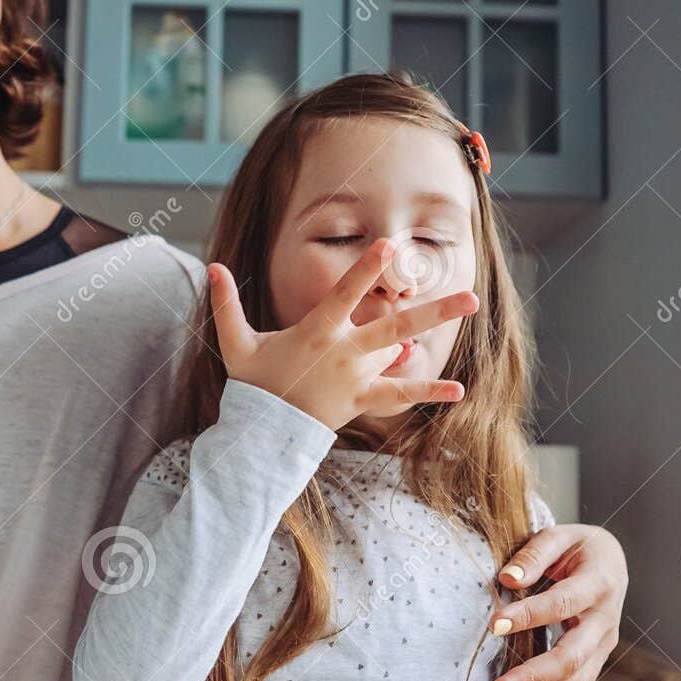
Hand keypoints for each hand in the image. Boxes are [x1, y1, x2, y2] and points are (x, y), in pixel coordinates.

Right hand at [207, 236, 477, 429]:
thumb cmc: (252, 383)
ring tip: (464, 318)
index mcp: (317, 333)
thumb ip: (227, 305)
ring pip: (398, 354)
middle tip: (469, 295)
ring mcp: (357, 379)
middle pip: (395, 328)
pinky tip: (457, 390)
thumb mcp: (236, 344)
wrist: (263, 434)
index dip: (365, 269)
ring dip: (429, 340)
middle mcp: (344, 354)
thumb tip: (211, 266)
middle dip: (433, 311)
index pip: (346, 295)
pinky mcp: (362, 401)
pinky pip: (399, 396)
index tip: (388, 246)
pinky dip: (426, 392)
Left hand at [486, 523, 627, 680]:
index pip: (562, 603)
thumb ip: (534, 555)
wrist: (610, 563)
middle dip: (534, 677)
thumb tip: (507, 578)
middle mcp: (606, 621)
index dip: (529, 616)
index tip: (493, 625)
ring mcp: (604, 646)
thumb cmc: (577, 549)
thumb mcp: (559, 537)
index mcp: (599, 583)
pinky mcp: (595, 662)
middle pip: (573, 656)